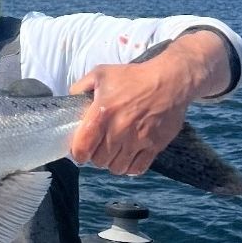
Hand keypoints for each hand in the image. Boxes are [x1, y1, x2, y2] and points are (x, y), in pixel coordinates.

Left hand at [68, 30, 229, 175]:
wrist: (170, 80)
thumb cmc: (134, 77)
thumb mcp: (101, 74)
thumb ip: (80, 87)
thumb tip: (71, 99)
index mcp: (102, 114)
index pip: (81, 148)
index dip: (78, 153)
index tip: (81, 150)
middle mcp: (118, 131)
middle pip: (99, 161)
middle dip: (96, 156)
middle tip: (100, 148)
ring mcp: (138, 140)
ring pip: (117, 168)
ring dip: (113, 163)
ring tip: (114, 153)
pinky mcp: (154, 146)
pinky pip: (137, 168)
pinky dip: (131, 167)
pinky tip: (129, 157)